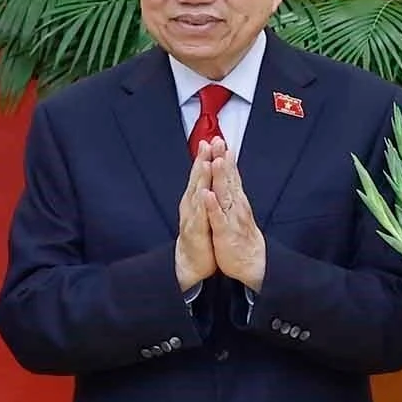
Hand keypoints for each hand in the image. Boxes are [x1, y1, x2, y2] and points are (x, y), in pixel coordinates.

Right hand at [175, 149, 219, 290]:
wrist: (191, 261)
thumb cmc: (199, 234)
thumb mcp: (202, 210)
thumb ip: (205, 191)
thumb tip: (208, 173)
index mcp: (195, 198)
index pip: (200, 174)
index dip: (205, 157)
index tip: (211, 140)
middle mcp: (191, 204)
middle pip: (196, 179)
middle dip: (201, 160)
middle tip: (206, 143)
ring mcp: (191, 216)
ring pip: (196, 194)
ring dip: (200, 178)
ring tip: (205, 163)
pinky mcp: (195, 231)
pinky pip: (198, 216)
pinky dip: (201, 205)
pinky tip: (204, 195)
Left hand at [203, 143, 266, 288]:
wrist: (249, 262)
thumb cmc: (239, 235)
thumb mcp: (237, 211)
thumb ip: (233, 193)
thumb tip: (230, 176)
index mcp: (236, 200)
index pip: (231, 175)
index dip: (226, 157)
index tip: (221, 141)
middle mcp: (235, 205)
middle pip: (229, 179)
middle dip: (223, 160)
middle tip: (219, 142)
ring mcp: (231, 217)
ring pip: (225, 194)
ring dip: (221, 177)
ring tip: (216, 161)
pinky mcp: (225, 232)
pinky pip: (218, 217)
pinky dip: (213, 206)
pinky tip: (208, 195)